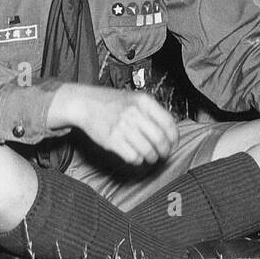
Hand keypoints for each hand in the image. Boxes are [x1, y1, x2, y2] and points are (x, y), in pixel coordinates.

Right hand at [64, 85, 179, 165]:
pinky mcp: (112, 140)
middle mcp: (135, 113)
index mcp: (144, 101)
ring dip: (152, 158)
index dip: (174, 138)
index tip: (173, 144)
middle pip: (160, 139)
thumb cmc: (111, 101)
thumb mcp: (135, 98)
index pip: (168, 123)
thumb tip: (169, 131)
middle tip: (164, 154)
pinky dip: (138, 160)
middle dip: (165, 151)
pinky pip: (133, 157)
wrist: (85, 103)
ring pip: (147, 151)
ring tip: (151, 157)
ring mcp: (123, 127)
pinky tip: (137, 156)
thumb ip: (152, 111)